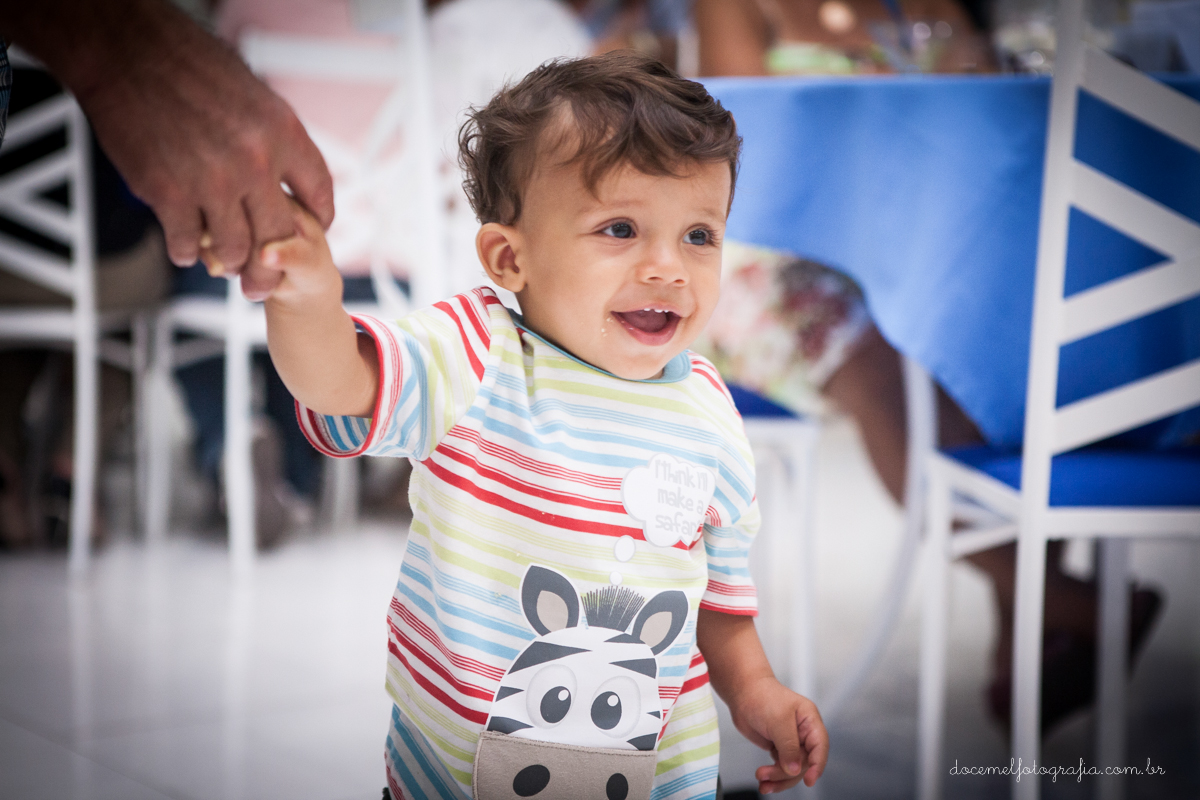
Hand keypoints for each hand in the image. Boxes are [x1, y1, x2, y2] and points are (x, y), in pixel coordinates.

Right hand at [1, 0, 334, 299]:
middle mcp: (255, 162)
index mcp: (283, 133)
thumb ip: (271, 137)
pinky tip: (187, 249)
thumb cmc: (185, 63)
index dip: (319, 218)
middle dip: (274, 266)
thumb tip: (285, 170)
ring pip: (235, 249)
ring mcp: (212, 182)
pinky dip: (187, 251)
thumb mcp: (253, 93)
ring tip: (224, 265)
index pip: (319, 192)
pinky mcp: (168, 194)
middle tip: (265, 280)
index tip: (313, 230)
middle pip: (280, 236)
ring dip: (230, 263)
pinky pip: (188, 243)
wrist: (126, 51)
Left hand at [726, 675, 828, 793]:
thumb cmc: (762, 696)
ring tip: (763, 781)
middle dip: (787, 772)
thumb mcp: (778, 721)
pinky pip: (781, 767)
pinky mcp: (779, 748)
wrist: (742, 694)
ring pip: (792, 768)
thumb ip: (788, 746)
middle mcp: (803, 732)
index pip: (820, 746)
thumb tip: (795, 769)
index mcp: (809, 720)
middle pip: (804, 762)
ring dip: (778, 778)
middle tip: (768, 775)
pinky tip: (764, 779)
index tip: (809, 780)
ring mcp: (791, 741)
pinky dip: (773, 775)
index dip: (817, 765)